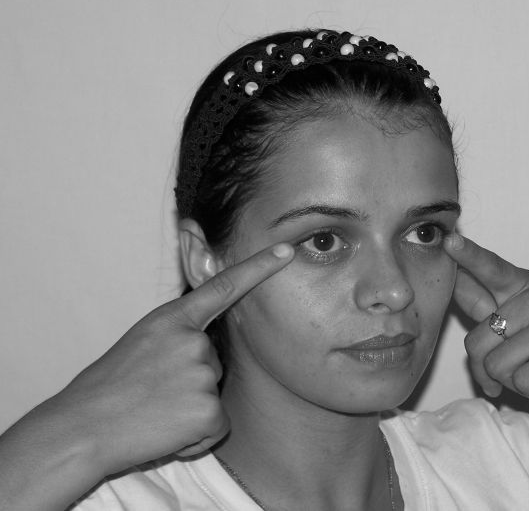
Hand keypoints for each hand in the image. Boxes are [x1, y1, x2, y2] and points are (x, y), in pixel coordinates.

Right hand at [48, 242, 293, 475]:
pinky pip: (217, 425)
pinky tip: (166, 431)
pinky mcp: (209, 409)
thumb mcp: (141, 343)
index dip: (258, 268)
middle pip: (215, 360)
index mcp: (172, 319)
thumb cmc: (108, 388)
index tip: (286, 252)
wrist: (82, 428)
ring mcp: (202, 373)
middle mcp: (193, 340)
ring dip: (191, 409)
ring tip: (155, 410)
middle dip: (191, 379)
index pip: (223, 286)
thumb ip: (176, 336)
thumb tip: (203, 347)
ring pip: (213, 393)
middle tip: (153, 391)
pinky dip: (196, 436)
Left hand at [445, 234, 528, 412]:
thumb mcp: (526, 316)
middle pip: (476, 342)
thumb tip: (454, 280)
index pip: (490, 268)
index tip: (448, 241)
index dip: (468, 256)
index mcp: (524, 287)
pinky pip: (521, 383)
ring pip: (496, 366)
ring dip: (512, 383)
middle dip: (487, 369)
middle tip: (512, 372)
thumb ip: (488, 302)